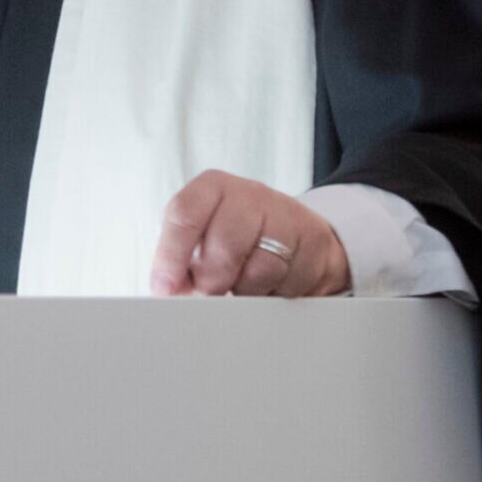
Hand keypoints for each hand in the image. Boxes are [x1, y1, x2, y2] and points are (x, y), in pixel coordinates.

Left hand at [149, 170, 351, 297]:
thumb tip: (166, 291)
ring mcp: (286, 213)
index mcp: (212, 187)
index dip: (171, 255)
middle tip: (209, 291)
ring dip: (246, 290)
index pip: (185, 214)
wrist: (296, 234)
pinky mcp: (315, 239)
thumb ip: (180, 259)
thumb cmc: (236, 237)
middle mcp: (249, 194)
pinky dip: (275, 293)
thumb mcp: (202, 236)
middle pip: (225, 246)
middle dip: (212, 281)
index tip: (166, 288)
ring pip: (260, 269)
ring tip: (240, 286)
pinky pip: (290, 282)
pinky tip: (270, 284)